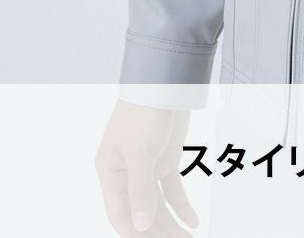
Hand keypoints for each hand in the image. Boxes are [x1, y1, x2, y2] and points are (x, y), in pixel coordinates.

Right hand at [95, 99, 198, 235]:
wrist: (167, 81)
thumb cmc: (144, 111)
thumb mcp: (140, 152)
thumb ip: (140, 189)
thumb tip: (141, 225)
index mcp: (110, 171)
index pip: (119, 213)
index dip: (134, 232)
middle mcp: (127, 173)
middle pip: (140, 212)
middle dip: (157, 231)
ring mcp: (148, 167)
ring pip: (157, 205)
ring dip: (171, 223)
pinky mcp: (166, 159)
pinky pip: (172, 190)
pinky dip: (182, 206)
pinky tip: (193, 221)